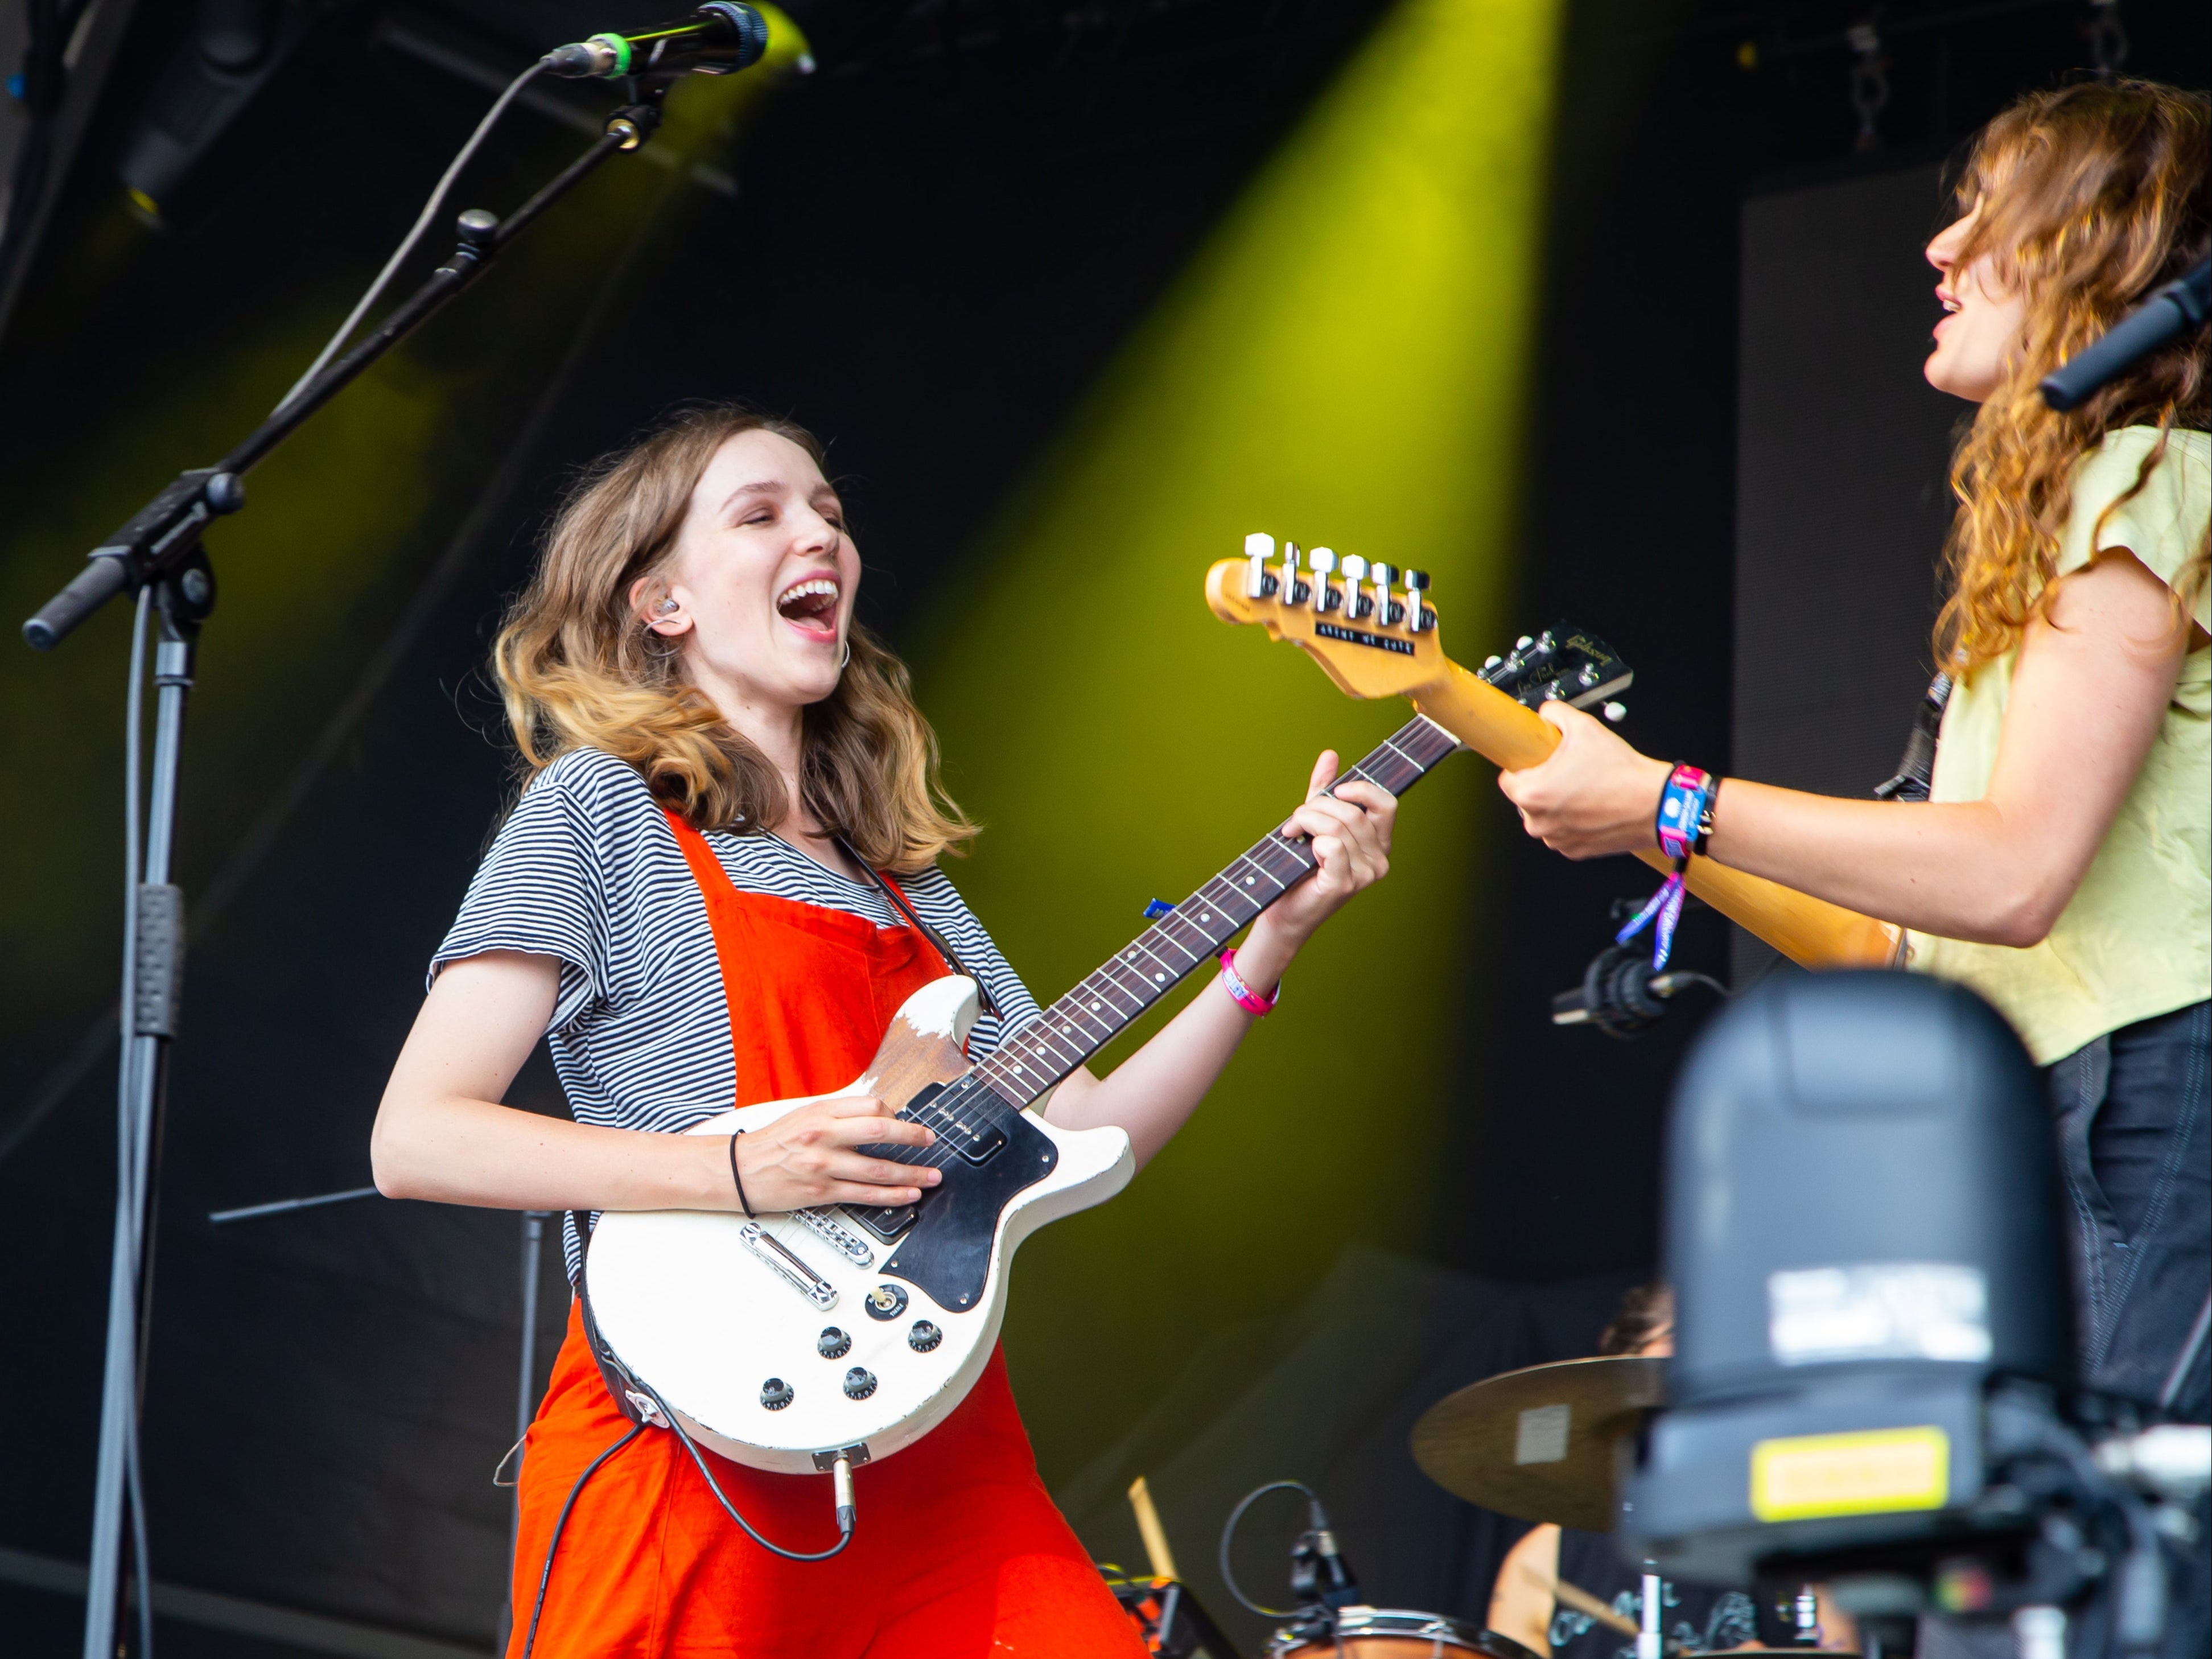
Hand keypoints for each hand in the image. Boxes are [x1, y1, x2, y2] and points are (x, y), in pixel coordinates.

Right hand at [733, 1095, 941, 1211]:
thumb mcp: (804, 1114)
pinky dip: (891, 1196)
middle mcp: (824, 1135)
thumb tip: (877, 1118)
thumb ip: (839, 1115)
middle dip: (913, 1137)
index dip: (895, 1113)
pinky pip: (864, 1194)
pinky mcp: (821, 1192)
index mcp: (821, 1111)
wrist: (738, 1169)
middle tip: (930, 1141)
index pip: (871, 1105)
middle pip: (881, 1130)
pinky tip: (908, 1195)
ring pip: (878, 1169)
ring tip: (930, 1177)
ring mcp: (823, 1165)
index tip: (905, 1123)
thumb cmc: (772, 1143)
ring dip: (911, 1173)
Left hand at [1237, 750, 1396, 987]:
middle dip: (1318, 807)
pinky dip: (1311, 841)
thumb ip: (1324, 790)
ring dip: (1307, 822)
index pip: (1386, 804)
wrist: (1284, 910)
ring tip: (1292, 832)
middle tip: (1296, 820)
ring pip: (1338, 826)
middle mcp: (1379, 860)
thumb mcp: (1314, 822)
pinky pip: (1331, 846)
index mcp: (1379, 843)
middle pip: (1353, 812)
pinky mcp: (1344, 884)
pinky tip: (1302, 850)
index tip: (1337, 790)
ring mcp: (1365, 875)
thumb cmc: (1299, 869)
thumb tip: (1330, 755)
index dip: (1362, 789)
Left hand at [1496, 701, 1672, 858]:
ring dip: (1558, 803)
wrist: (1656, 804)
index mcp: (1531, 794)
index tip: (1537, 761)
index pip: (1507, 778)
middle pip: (1526, 797)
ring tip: (1585, 787)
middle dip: (1543, 783)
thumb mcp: (1584, 727)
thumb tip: (1547, 713)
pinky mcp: (1574, 850)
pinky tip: (1593, 805)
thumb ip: (1555, 713)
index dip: (1524, 764)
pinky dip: (1574, 820)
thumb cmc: (1622, 773)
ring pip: (1545, 815)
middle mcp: (1539, 822)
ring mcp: (1556, 840)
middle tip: (1568, 770)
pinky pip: (1564, 831)